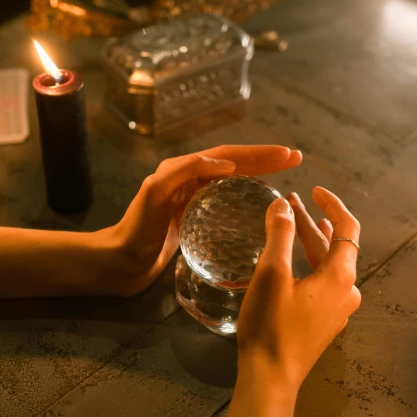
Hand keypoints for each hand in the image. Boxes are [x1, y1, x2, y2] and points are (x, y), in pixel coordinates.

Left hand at [96, 145, 301, 295]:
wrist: (120, 262)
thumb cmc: (136, 229)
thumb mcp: (155, 194)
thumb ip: (184, 172)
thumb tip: (226, 164)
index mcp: (183, 169)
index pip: (229, 155)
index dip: (259, 153)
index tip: (287, 154)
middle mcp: (190, 180)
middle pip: (235, 164)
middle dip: (266, 159)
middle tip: (296, 158)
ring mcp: (193, 200)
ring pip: (233, 182)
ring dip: (260, 175)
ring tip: (286, 176)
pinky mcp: (195, 220)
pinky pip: (226, 203)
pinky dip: (246, 198)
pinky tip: (261, 208)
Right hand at [237, 186, 360, 398]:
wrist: (271, 378)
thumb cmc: (271, 324)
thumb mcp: (271, 274)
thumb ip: (279, 235)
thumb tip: (282, 206)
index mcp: (341, 276)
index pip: (348, 227)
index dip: (332, 203)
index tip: (313, 189)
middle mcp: (347, 291)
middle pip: (335, 245)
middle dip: (311, 221)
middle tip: (288, 203)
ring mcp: (338, 309)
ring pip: (327, 264)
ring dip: (309, 241)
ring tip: (292, 221)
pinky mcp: (325, 321)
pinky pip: (323, 282)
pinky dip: (309, 262)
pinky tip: (292, 260)